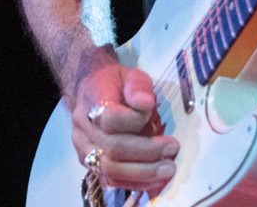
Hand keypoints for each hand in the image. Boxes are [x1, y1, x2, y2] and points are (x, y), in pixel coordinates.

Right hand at [71, 49, 177, 192]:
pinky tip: (155, 178)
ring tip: (168, 168)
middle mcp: (83, 126)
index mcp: (92, 99)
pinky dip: (135, 182)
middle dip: (147, 152)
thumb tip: (145, 104)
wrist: (92, 90)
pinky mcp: (89, 163)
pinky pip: (110, 179)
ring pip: (109, 169)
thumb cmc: (116, 83)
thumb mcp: (130, 74)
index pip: (109, 117)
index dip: (134, 119)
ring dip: (143, 172)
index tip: (153, 112)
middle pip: (112, 148)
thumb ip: (138, 86)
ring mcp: (83, 147)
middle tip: (173, 148)